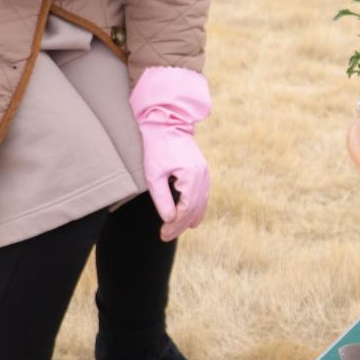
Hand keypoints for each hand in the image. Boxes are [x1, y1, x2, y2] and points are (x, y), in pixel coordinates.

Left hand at [140, 124, 210, 242]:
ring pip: (201, 203)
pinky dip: (197, 208)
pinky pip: (203, 195)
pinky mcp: (202, 170)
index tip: (163, 234)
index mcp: (191, 177)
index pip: (186, 209)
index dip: (175, 225)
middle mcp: (203, 176)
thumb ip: (162, 198)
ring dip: (190, 219)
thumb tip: (169, 219)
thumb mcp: (154, 175)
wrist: (167, 123)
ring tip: (176, 231)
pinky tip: (192, 219)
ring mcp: (205, 173)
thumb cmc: (157, 148)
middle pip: (195, 209)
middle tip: (165, 236)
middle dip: (181, 225)